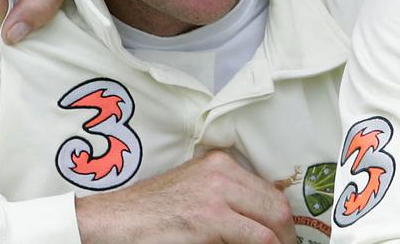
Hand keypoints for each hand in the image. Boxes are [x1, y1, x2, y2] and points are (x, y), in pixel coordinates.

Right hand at [75, 150, 295, 243]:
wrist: (113, 220)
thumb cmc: (151, 212)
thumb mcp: (194, 190)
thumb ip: (226, 196)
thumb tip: (258, 221)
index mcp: (221, 163)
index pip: (267, 189)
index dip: (281, 216)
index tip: (286, 232)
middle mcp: (223, 172)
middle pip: (274, 203)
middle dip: (286, 231)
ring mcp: (217, 194)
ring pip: (269, 221)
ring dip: (279, 241)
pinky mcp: (209, 219)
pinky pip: (254, 238)